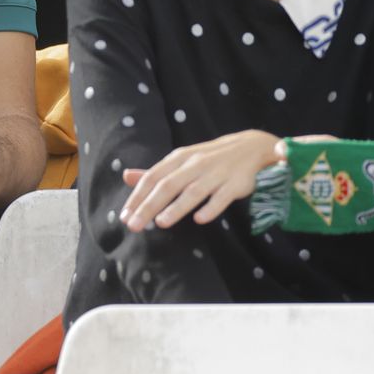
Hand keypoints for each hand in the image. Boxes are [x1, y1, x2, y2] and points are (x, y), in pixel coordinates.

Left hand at [118, 129, 280, 231]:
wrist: (249, 148)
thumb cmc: (207, 159)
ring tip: (160, 223)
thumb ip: (155, 173)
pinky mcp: (235, 184)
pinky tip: (199, 220)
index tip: (124, 216)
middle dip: (149, 206)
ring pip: (193, 192)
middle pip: (167, 186)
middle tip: (133, 225)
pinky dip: (211, 208)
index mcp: (177, 159)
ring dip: (176, 207)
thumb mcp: (180, 161)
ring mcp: (215, 174)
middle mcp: (194, 165)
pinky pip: (222, 197)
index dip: (137, 196)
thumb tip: (126, 177)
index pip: (152, 178)